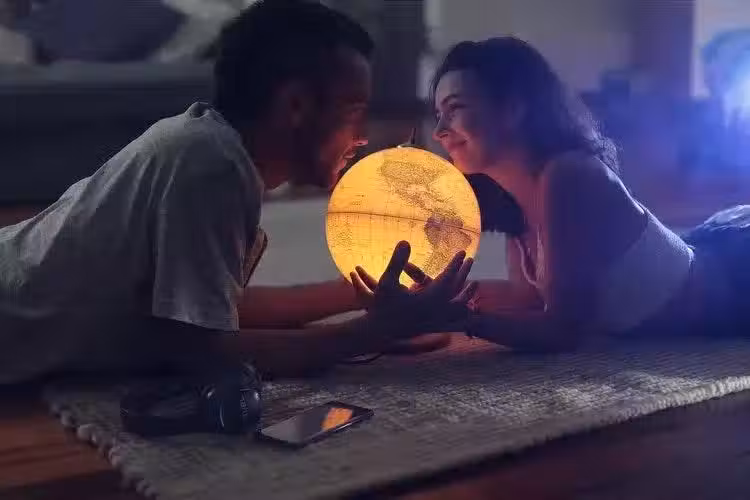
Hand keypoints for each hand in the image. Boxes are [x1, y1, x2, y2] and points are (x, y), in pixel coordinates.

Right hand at [350, 241, 477, 334]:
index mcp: (427, 299)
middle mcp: (435, 310)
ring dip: (467, 294)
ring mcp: (436, 320)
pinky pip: (454, 319)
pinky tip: (467, 308)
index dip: (455, 264)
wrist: (380, 331)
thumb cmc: (382, 305)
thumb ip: (397, 262)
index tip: (462, 252)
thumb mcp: (386, 281)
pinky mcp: (433, 326)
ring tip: (475, 284)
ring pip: (458, 307)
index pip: (446, 278)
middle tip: (470, 260)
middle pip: (456, 290)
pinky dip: (462, 313)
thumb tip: (405, 241)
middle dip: (463, 273)